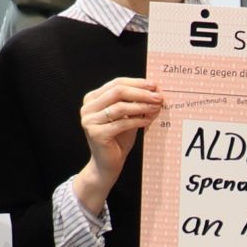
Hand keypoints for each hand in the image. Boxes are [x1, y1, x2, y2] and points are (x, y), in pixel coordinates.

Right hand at [75, 76, 163, 200]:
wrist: (108, 164)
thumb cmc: (118, 139)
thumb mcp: (127, 117)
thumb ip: (135, 103)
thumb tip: (154, 91)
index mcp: (93, 99)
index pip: (116, 83)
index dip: (137, 83)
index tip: (154, 85)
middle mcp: (87, 108)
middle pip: (118, 92)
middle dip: (141, 93)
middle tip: (158, 96)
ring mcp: (89, 120)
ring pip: (120, 107)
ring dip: (142, 106)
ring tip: (156, 107)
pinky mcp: (96, 133)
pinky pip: (122, 123)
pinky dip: (138, 120)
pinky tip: (149, 120)